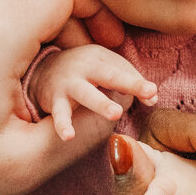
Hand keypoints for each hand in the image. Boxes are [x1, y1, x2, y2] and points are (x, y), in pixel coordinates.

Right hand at [31, 44, 157, 141]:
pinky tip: (69, 137)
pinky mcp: (54, 99)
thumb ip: (131, 82)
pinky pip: (60, 113)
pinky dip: (63, 125)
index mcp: (101, 58)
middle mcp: (85, 67)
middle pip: (109, 75)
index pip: (123, 70)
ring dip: (101, 103)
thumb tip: (154, 100)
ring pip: (86, 93)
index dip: (139, 83)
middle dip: (129, 82)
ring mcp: (69, 83)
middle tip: (148, 92)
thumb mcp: (105, 68)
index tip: (153, 93)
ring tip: (116, 114)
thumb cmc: (84, 72)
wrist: (41, 70)